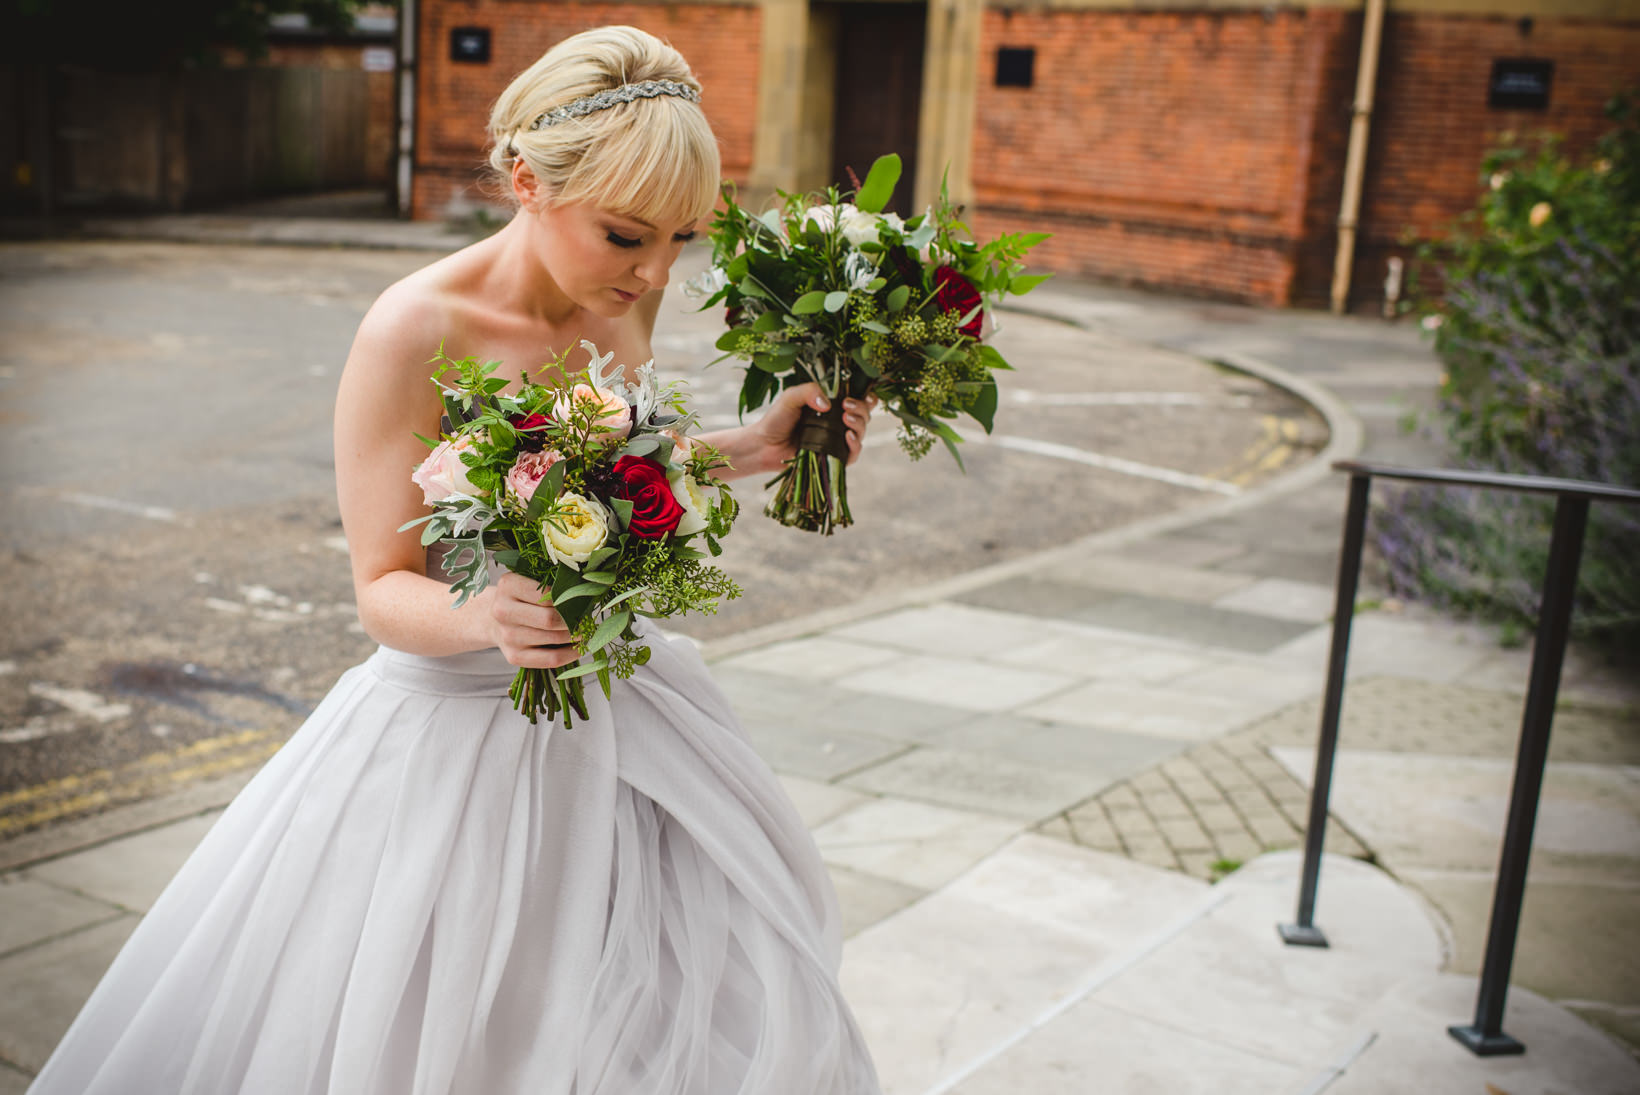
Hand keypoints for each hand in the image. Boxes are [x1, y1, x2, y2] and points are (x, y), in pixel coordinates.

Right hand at [486, 572, 579, 668]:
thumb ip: (551, 583)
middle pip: (550, 618)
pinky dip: (570, 654)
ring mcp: (507, 636)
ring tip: (585, 630)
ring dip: (575, 636)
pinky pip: (551, 659)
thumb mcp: (529, 581)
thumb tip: (585, 591)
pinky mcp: (514, 657)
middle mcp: (503, 611)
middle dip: (574, 619)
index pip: (547, 594)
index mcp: (508, 586)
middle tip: (586, 618)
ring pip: (554, 638)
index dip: (568, 599)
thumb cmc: (521, 598)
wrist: (493, 621)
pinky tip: (578, 648)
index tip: (580, 600)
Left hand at [749, 383, 878, 471]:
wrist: (764, 445)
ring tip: (845, 419)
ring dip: (859, 423)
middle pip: (864, 414)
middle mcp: (838, 422)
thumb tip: (829, 404)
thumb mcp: (791, 397)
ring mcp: (837, 440)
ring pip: (862, 432)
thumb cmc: (777, 419)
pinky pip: (853, 453)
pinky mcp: (834, 457)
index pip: (858, 398)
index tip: (859, 394)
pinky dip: (855, 444)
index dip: (866, 396)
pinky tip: (848, 436)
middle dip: (862, 408)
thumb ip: (810, 391)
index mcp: (832, 405)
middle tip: (847, 406)